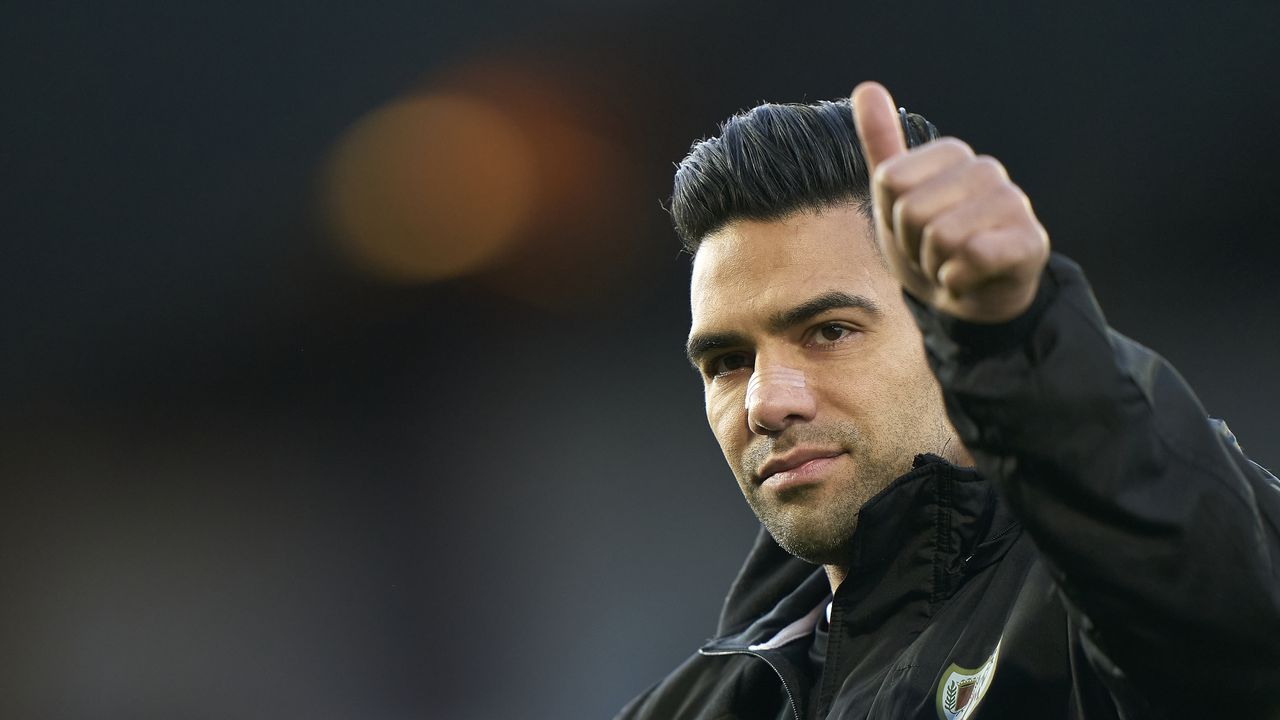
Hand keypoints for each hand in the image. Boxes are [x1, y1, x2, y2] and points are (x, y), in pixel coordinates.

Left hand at [851, 82, 1049, 323]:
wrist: (970, 299)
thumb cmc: (929, 247)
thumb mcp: (894, 198)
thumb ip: (881, 144)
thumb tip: (866, 87)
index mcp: (952, 154)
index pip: (890, 180)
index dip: (891, 216)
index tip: (910, 230)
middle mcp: (986, 169)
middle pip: (911, 210)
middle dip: (912, 245)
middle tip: (932, 253)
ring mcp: (1014, 203)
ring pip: (941, 236)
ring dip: (935, 266)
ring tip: (951, 265)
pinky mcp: (1031, 241)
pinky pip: (973, 256)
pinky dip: (958, 280)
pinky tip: (970, 279)